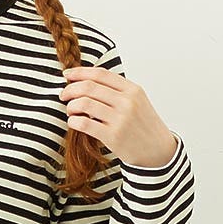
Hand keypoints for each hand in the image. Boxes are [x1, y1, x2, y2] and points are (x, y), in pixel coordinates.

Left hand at [60, 65, 178, 168]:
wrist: (158, 151)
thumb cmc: (144, 125)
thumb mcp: (138, 101)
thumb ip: (117, 90)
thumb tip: (87, 81)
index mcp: (132, 90)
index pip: (100, 74)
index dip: (80, 72)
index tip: (67, 75)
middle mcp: (127, 102)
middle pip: (89, 87)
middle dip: (71, 89)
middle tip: (64, 95)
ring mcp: (120, 119)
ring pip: (84, 104)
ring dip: (71, 106)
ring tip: (70, 111)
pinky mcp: (113, 137)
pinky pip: (85, 124)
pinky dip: (73, 121)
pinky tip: (73, 122)